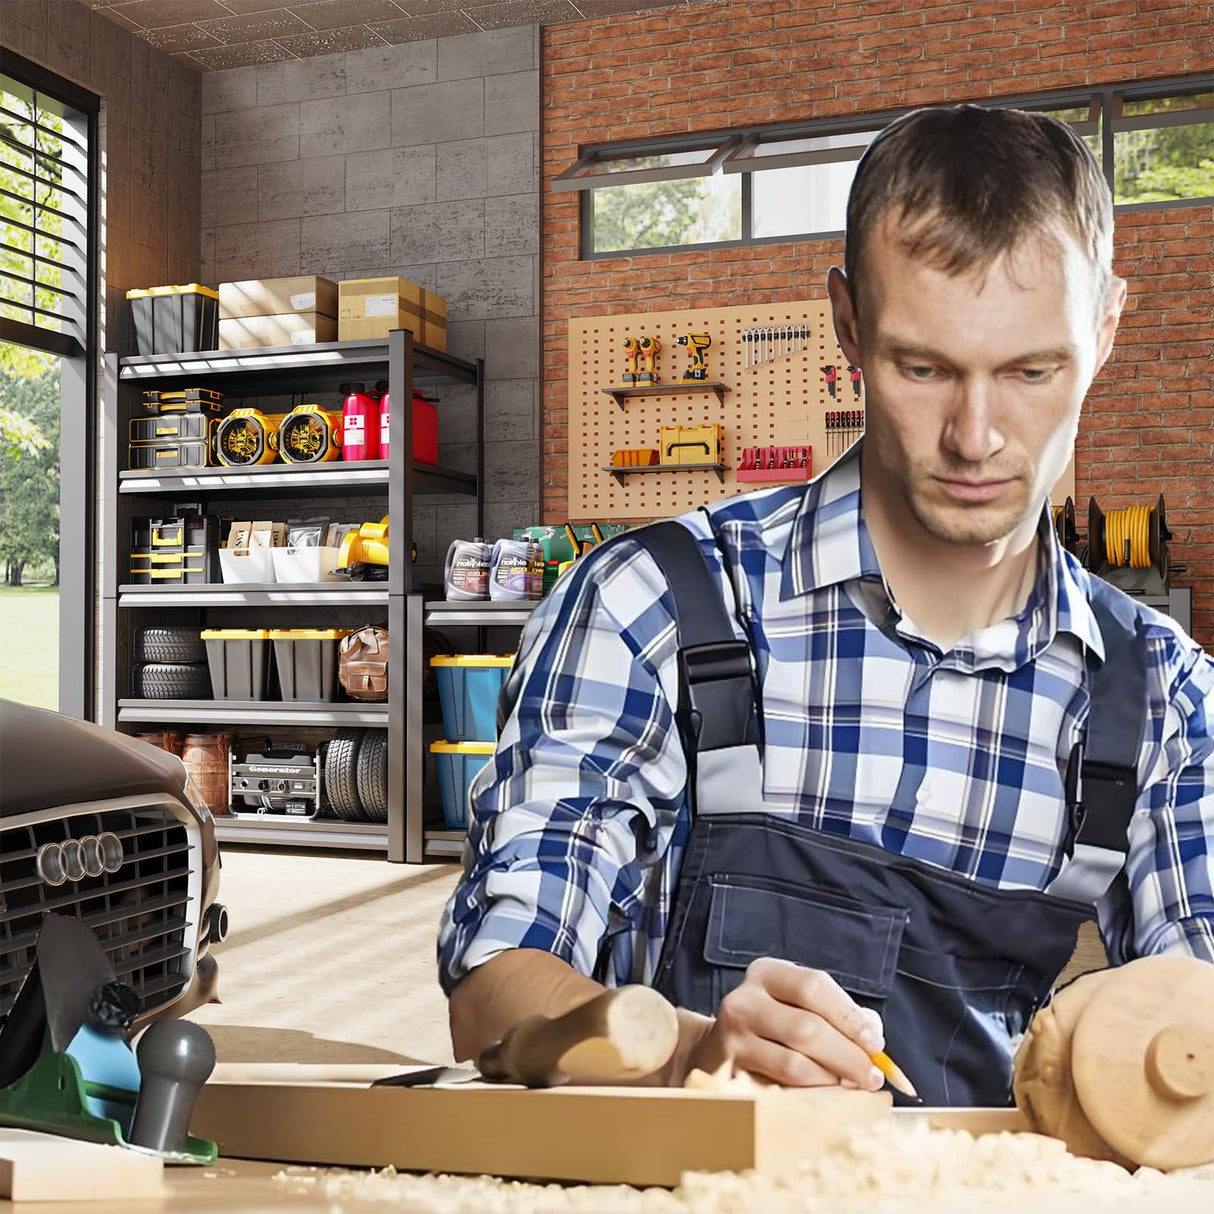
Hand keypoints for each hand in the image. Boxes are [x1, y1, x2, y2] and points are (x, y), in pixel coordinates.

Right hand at [688, 957, 886, 1089]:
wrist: (719, 1049)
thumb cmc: (775, 1025)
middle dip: (848, 1056)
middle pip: (807, 1027)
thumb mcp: (802, 1005)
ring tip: (848, 1084)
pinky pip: (780, 1087)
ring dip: (831, 1078)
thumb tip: (873, 1036)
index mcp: (767, 973)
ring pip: (795, 1063)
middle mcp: (745, 998)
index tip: (876, 1044)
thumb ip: (841, 1015)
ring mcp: (733, 1035)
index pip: (814, 986)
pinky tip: (822, 1092)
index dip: (850, 1016)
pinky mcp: (729, 1071)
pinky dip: (809, 1093)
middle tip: (872, 1076)